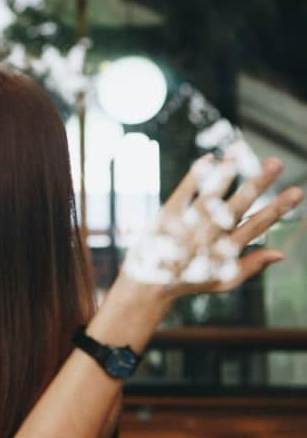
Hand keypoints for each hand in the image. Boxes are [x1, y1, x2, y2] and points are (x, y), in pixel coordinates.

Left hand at [123, 156, 301, 300]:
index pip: (256, 226)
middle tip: (276, 163)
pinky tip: (208, 158)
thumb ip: (251, 267)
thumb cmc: (190, 282)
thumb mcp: (222, 282)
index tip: (297, 191)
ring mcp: (184, 226)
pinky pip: (182, 193)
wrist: (146, 287)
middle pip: (236, 207)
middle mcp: (205, 237)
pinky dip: (194, 177)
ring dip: (226, 172)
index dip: (277, 210)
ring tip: (241, 150)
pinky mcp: (165, 217)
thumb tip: (281, 254)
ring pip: (209, 196)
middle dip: (256, 185)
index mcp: (223, 252)